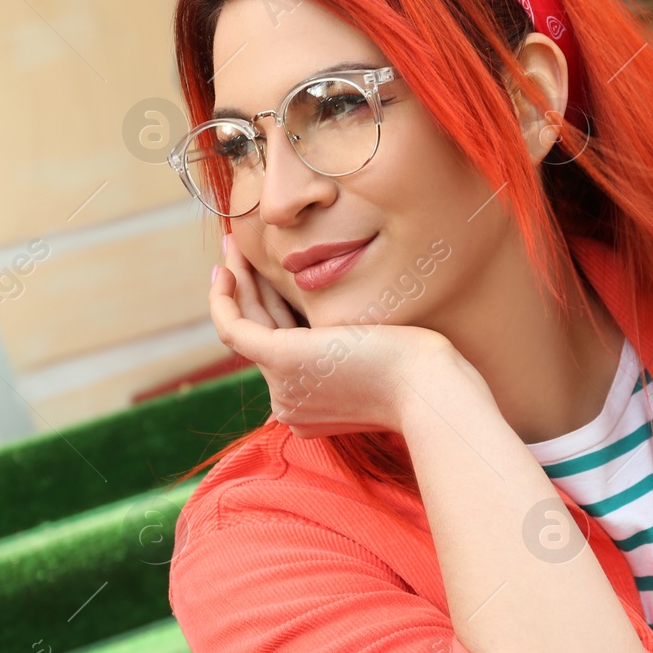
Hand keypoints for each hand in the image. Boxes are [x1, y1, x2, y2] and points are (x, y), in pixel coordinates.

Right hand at [210, 231, 455, 437]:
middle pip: (261, 335)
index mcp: (312, 407)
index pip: (283, 350)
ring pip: (245, 327)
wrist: (428, 388)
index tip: (264, 275)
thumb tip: (340, 322)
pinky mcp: (279, 361)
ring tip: (233, 244)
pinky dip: (223, 299)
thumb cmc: (421, 368)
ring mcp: (282, 387)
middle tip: (237, 249)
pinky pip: (233, 329)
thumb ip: (350, 345)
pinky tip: (226, 269)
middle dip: (246, 288)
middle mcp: (290, 404)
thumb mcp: (380, 355)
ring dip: (235, 282)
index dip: (269, 307)